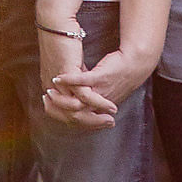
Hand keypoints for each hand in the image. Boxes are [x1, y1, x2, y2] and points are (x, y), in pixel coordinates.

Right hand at [40, 44, 155, 128]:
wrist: (136, 63)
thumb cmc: (118, 74)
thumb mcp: (102, 89)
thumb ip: (90, 94)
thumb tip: (77, 94)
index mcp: (97, 107)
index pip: (75, 119)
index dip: (60, 114)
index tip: (48, 106)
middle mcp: (97, 103)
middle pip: (73, 114)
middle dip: (57, 108)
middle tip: (46, 100)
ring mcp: (98, 91)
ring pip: (75, 100)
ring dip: (60, 96)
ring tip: (49, 90)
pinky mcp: (100, 77)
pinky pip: (81, 81)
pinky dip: (69, 80)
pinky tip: (59, 77)